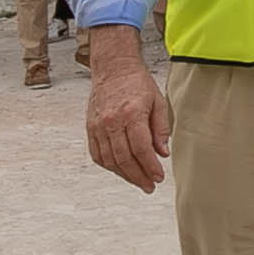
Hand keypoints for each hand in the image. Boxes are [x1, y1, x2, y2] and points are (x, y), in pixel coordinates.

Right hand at [85, 27, 171, 192]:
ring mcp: (98, 125)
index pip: (141, 148)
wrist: (114, 68)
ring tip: (138, 181)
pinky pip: (97, 154)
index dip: (150, 166)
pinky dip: (109, 166)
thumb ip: (160, 129)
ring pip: (109, 159)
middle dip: (138, 176)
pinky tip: (121, 171)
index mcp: (131, 113)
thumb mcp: (158, 102)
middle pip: (124, 158)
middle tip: (149, 186)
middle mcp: (111, 121)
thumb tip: (163, 153)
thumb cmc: (138, 83)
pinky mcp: (90, 127)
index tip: (159, 177)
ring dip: (124, 175)